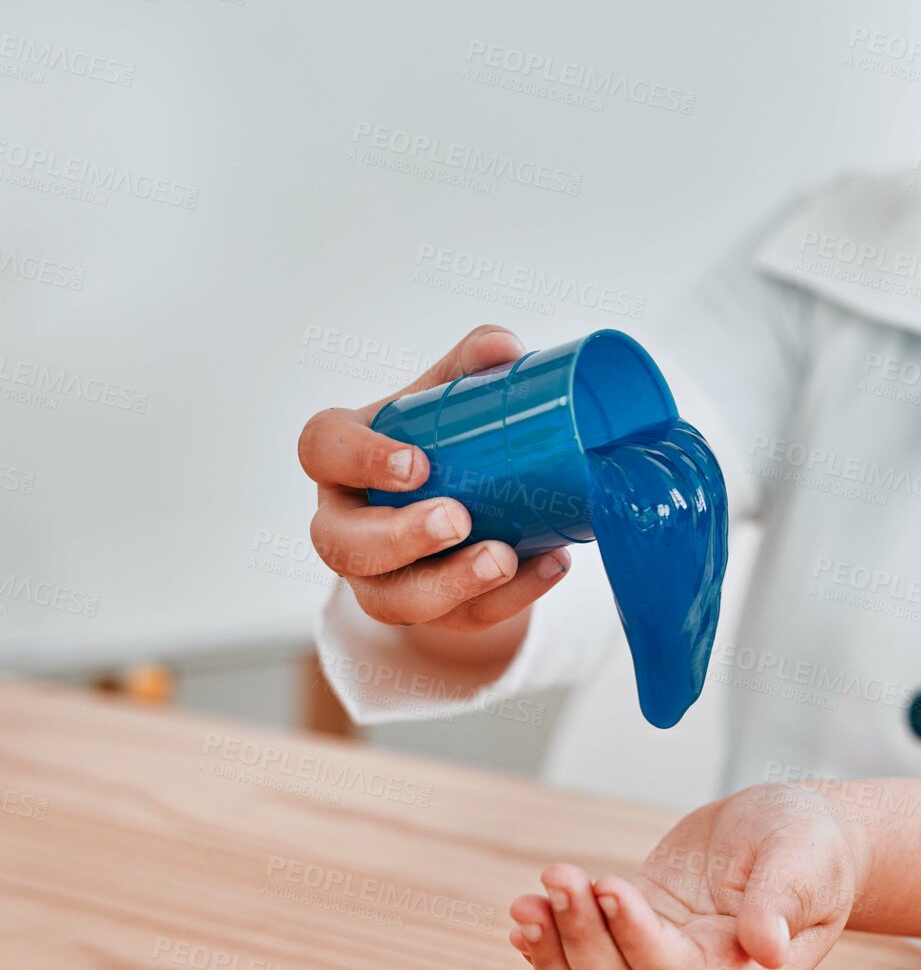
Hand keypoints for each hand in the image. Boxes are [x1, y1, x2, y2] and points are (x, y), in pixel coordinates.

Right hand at [296, 325, 570, 631]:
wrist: (458, 504)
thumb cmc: (439, 443)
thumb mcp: (446, 400)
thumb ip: (470, 366)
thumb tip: (505, 348)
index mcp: (340, 458)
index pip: (321, 450)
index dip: (360, 459)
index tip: (416, 462)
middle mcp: (344, 523)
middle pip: (343, 543)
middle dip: (400, 537)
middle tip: (458, 518)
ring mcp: (377, 579)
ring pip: (392, 601)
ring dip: (449, 585)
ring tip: (503, 559)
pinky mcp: (425, 616)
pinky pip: (459, 622)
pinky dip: (511, 598)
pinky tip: (550, 566)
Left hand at [507, 783, 871, 969]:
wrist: (801, 836)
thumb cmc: (812, 847)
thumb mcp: (805, 860)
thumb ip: (783, 901)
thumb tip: (765, 946)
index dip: (636, 938)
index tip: (608, 886)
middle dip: (582, 940)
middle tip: (559, 877)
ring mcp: (666, 968)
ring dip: (555, 951)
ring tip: (527, 902)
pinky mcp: (640, 938)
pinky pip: (587, 966)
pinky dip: (551, 949)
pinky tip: (526, 917)